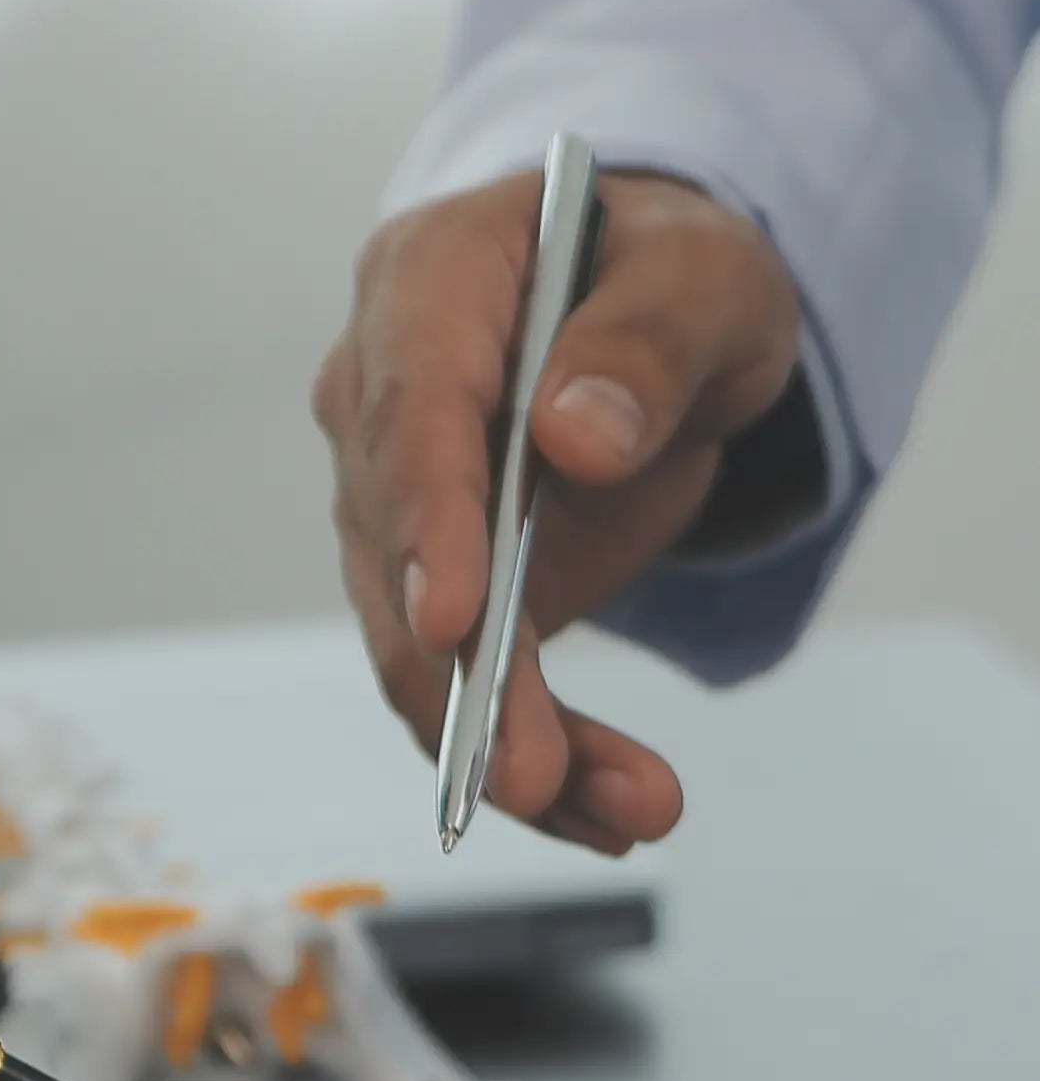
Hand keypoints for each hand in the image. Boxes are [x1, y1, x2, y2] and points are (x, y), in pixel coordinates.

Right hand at [313, 168, 802, 844]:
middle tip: (530, 774)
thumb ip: (645, 338)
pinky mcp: (436, 583)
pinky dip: (533, 753)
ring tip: (622, 811)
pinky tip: (601, 809)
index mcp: (428, 284)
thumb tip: (575, 438)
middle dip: (464, 679)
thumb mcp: (702, 272)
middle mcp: (380, 397)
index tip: (453, 623)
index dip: (427, 524)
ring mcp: (395, 498)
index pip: (412, 412)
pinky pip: (466, 682)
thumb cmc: (668, 269)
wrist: (657, 314)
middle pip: (398, 554)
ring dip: (508, 742)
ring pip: (422, 644)